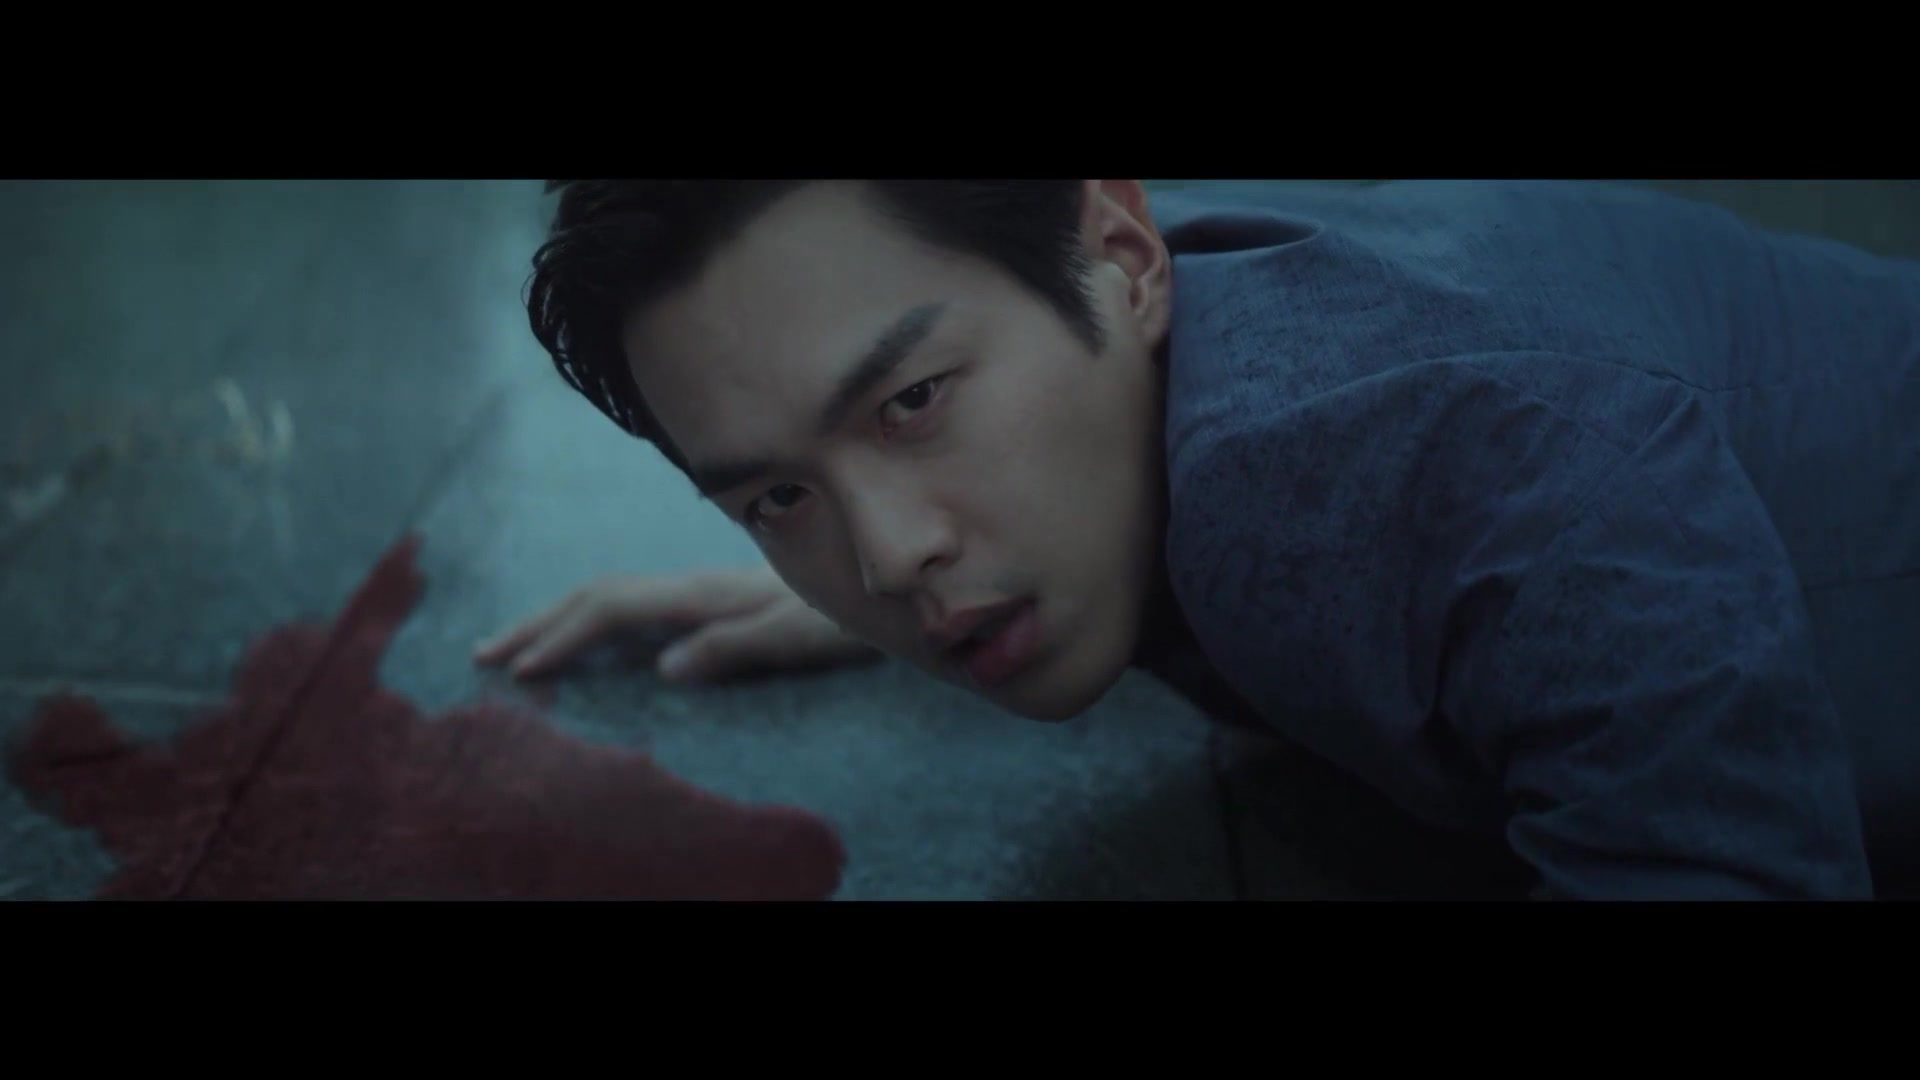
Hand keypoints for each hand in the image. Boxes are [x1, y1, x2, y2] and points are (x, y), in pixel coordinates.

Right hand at [472, 567, 876, 683]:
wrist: (880, 586)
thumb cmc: (842, 617)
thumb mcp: (795, 635)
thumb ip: (732, 647)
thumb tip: (664, 669)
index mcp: (703, 593)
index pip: (612, 608)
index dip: (563, 637)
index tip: (522, 670)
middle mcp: (692, 585)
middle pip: (595, 597)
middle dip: (537, 624)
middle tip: (483, 656)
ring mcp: (698, 591)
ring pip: (609, 600)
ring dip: (556, 621)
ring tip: (511, 648)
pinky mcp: (708, 603)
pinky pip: (632, 610)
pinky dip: (589, 626)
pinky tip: (578, 644)